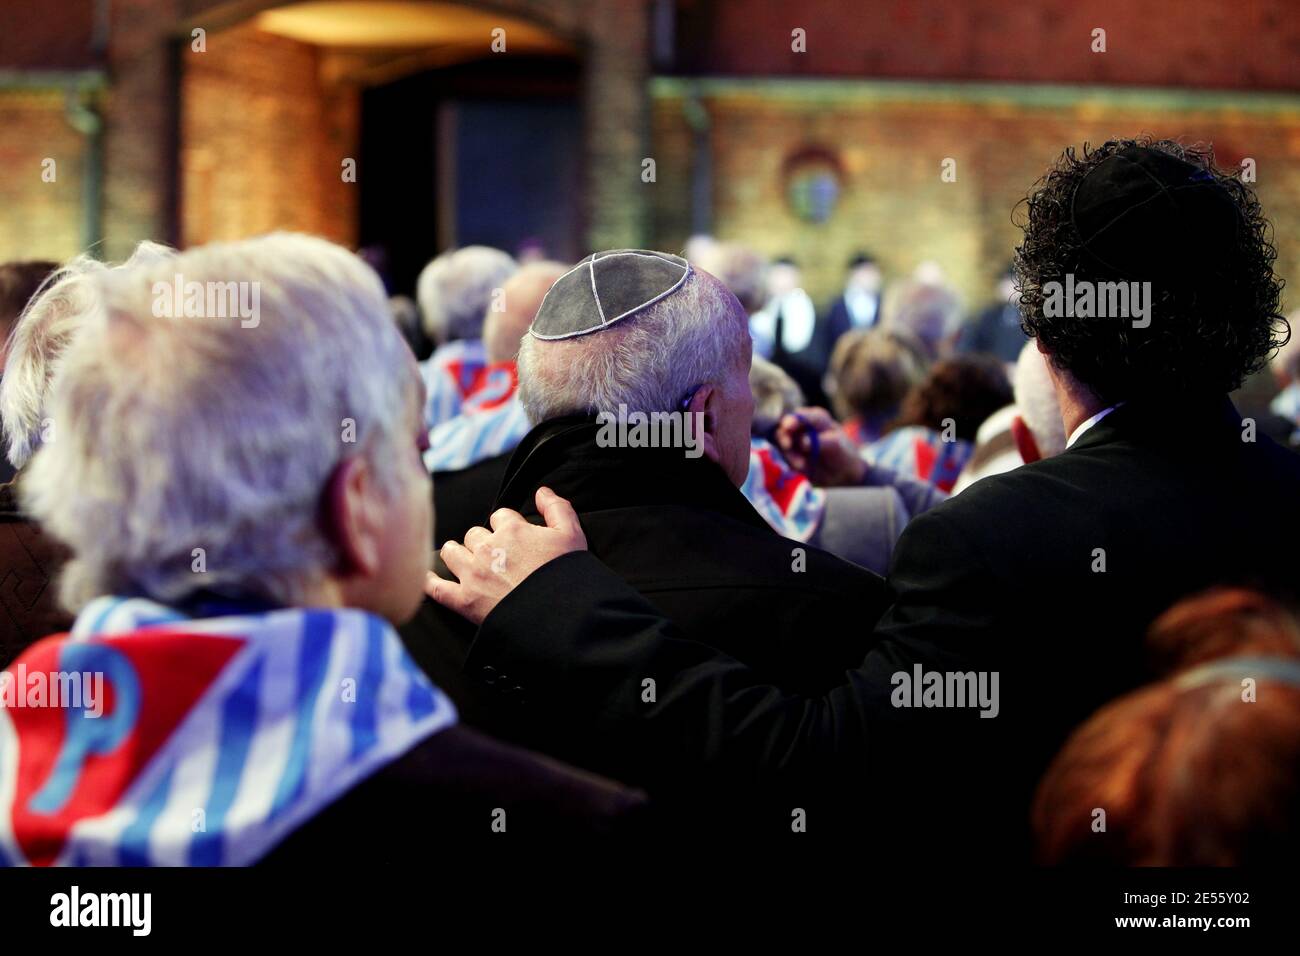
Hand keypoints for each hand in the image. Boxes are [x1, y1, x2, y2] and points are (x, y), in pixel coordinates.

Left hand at [426, 486, 587, 624]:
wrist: (559, 615)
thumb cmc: (568, 576)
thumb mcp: (572, 534)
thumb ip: (557, 508)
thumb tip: (541, 492)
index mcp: (512, 530)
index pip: (500, 516)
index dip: (508, 526)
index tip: (515, 538)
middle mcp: (488, 548)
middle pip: (475, 534)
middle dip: (483, 542)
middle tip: (497, 556)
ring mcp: (473, 574)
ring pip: (452, 552)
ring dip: (458, 554)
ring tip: (467, 561)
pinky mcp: (465, 600)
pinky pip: (436, 588)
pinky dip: (429, 581)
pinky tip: (426, 577)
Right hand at [774, 407, 867, 486]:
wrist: (843, 474)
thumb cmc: (843, 454)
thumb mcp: (836, 446)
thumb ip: (821, 441)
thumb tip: (804, 441)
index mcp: (816, 419)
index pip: (801, 416)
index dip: (793, 419)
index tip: (789, 427)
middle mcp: (803, 428)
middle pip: (785, 427)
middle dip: (784, 436)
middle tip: (788, 446)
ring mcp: (795, 441)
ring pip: (782, 444)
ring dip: (789, 454)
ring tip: (802, 465)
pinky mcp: (791, 455)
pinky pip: (784, 458)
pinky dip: (790, 463)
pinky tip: (801, 468)